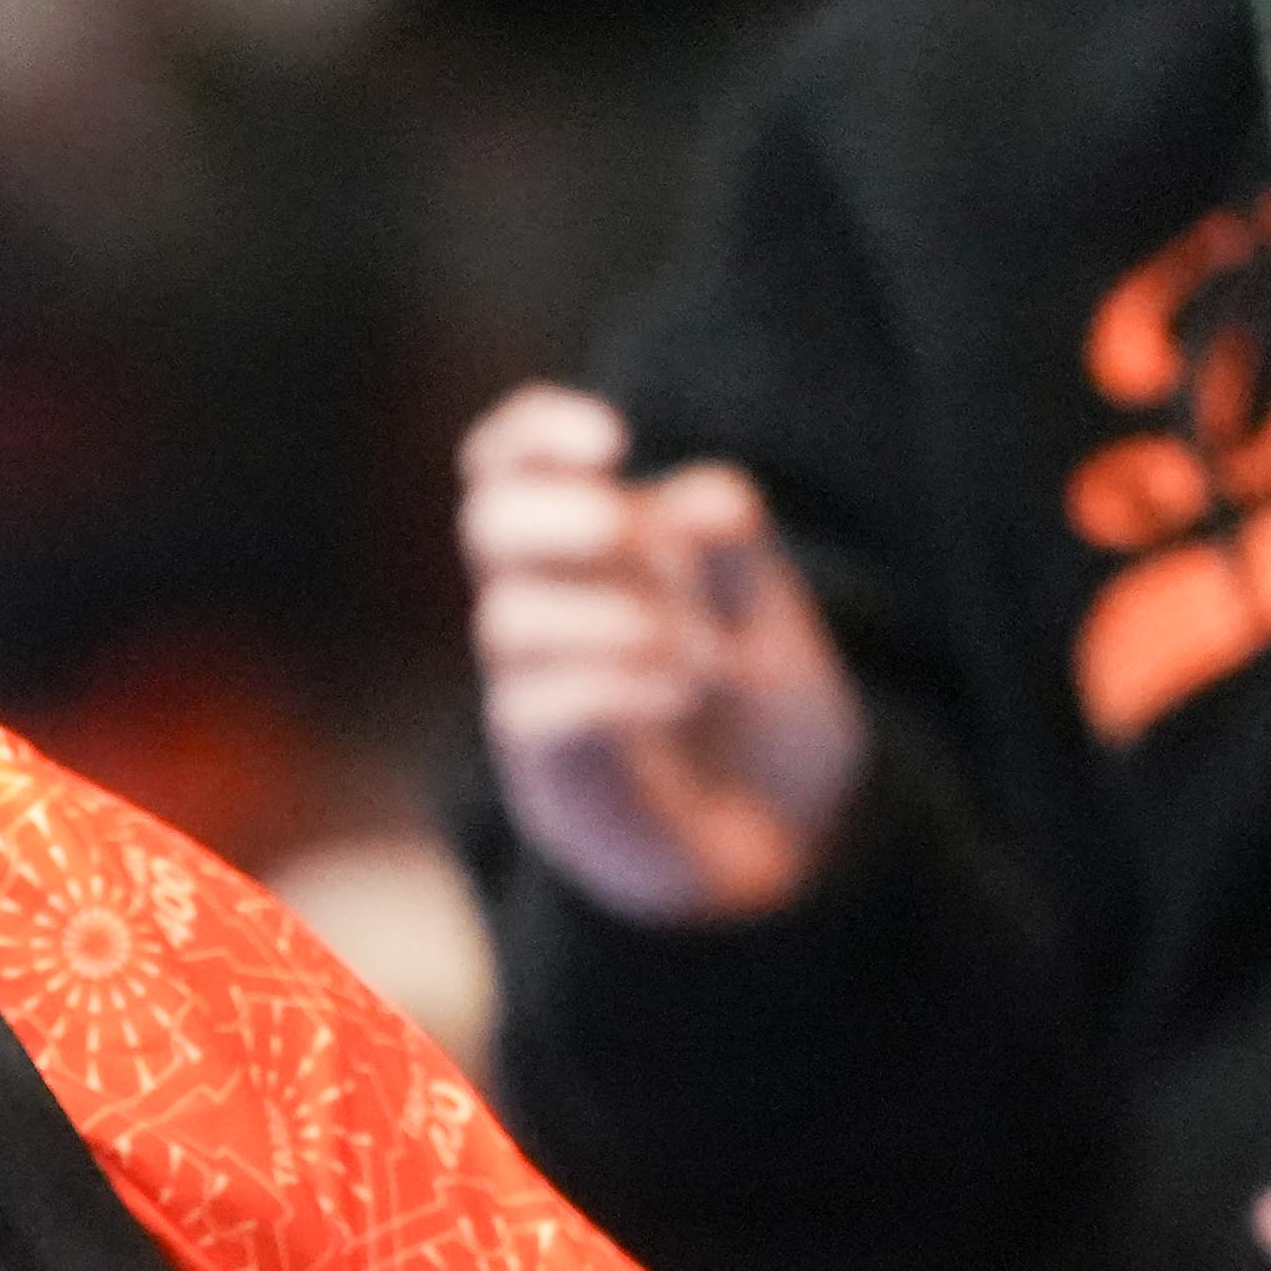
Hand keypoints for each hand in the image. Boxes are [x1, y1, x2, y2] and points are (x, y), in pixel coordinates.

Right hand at [461, 385, 868, 927]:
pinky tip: (681, 689)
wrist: (783, 839)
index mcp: (592, 545)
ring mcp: (535, 686)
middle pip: (486, 523)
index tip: (616, 441)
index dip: (536, 431)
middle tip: (625, 533)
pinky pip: (535, 708)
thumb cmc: (765, 711)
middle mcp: (547, 607)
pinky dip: (614, 684)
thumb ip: (732, 546)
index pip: (510, 460)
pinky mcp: (546, 766)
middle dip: (558, 514)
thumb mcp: (774, 610)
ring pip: (507, 619)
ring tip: (695, 654)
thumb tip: (673, 506)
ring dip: (612, 617)